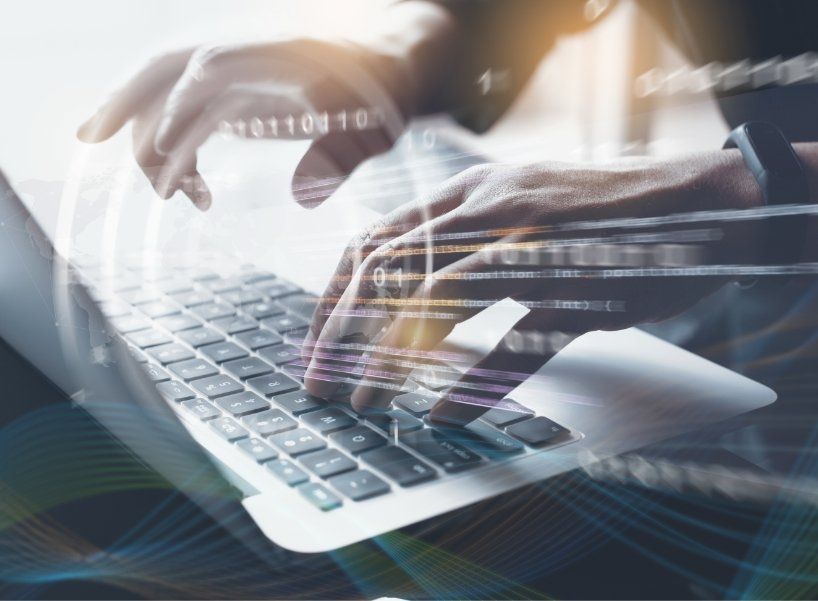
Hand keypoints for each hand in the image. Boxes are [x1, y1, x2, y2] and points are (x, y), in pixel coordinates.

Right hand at [76, 39, 411, 209]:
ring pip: (167, 93)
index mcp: (269, 51)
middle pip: (164, 66)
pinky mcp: (239, 92)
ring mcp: (237, 72)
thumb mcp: (377, 121)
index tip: (172, 155)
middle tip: (89, 136)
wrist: (394, 57)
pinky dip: (180, 149)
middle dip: (124, 100)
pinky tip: (195, 189)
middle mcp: (243, 55)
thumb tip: (303, 198)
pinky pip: (190, 113)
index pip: (206, 67)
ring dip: (152, 138)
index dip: (180, 107)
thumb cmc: (387, 87)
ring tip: (168, 194)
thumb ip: (341, 153)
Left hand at [301, 151, 762, 423]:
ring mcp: (536, 244)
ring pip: (441, 297)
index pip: (378, 239)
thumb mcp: (517, 212)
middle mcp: (494, 208)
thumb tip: (408, 296)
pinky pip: (520, 337)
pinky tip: (443, 413)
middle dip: (341, 329)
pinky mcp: (583, 287)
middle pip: (392, 267)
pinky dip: (475, 379)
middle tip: (319, 381)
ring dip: (390, 355)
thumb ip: (464, 244)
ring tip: (363, 402)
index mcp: (472, 192)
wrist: (700, 202)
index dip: (336, 294)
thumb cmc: (599, 217)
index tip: (318, 340)